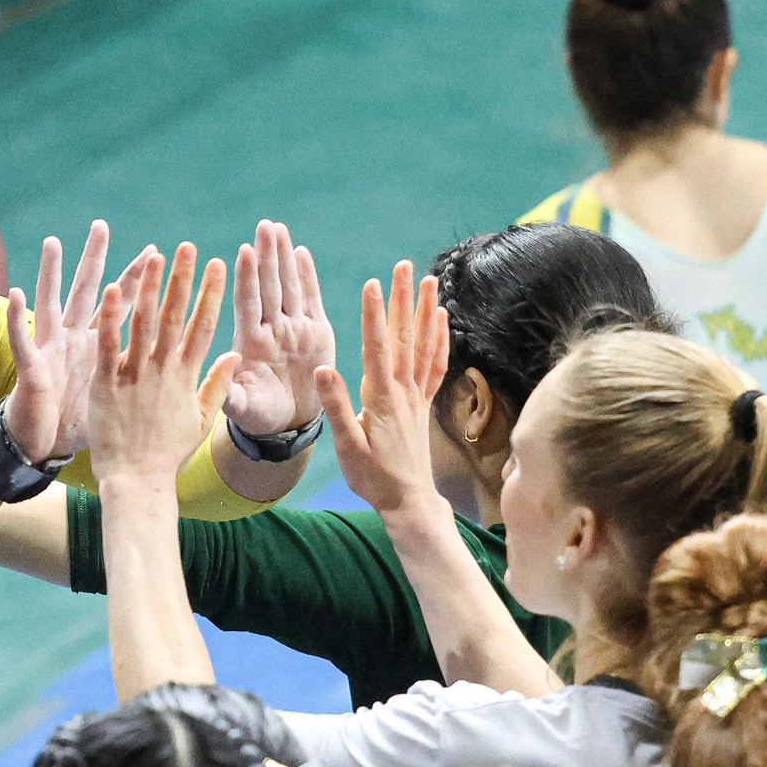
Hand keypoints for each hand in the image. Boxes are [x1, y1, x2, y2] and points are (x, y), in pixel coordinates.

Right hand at [4, 220, 148, 460]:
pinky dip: (17, 318)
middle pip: (87, 291)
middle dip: (95, 259)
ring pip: (51, 303)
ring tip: (53, 243)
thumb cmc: (82, 424)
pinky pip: (22, 340)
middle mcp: (74, 338)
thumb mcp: (119, 396)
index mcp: (99, 345)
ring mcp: (51, 349)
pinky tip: (15, 293)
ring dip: (51, 273)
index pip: (122, 305)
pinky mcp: (32, 368)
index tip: (155, 253)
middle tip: (101, 226)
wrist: (46, 446)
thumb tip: (175, 365)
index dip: (137, 280)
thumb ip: (144, 375)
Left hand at [88, 243, 239, 483]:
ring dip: (150, 288)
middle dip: (184, 280)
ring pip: (144, 323)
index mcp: (187, 376)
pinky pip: (109, 344)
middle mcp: (164, 370)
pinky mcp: (106, 383)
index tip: (220, 264)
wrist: (137, 481)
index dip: (212, 294)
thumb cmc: (167, 454)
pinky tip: (116, 289)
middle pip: (176, 317)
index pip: (204, 326)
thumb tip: (234, 354)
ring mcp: (135, 375)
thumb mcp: (201, 420)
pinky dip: (113, 317)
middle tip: (189, 247)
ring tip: (156, 255)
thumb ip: (217, 385)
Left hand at [224, 220, 335, 435]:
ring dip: (283, 257)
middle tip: (263, 225)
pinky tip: (301, 252)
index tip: (242, 251)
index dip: (247, 278)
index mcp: (250, 343)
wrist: (287, 424)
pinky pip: (311, 299)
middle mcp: (271, 329)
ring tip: (278, 228)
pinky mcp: (316, 332)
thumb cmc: (259, 416)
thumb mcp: (243, 408)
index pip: (248, 303)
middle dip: (267, 256)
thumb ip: (232, 394)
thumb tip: (223, 372)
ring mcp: (293, 328)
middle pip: (268, 286)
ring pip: (288, 286)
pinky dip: (307, 276)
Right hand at [315, 260, 448, 516]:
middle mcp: (404, 392)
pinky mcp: (424, 404)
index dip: (374, 315)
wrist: (408, 501)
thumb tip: (324, 369)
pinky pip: (436, 366)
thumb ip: (337, 407)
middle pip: (404, 338)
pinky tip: (442, 320)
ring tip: (429, 280)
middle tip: (405, 266)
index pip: (377, 349)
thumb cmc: (373, 479)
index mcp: (381, 398)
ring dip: (426, 311)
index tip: (373, 283)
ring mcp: (417, 396)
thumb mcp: (348, 448)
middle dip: (403, 300)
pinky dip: (440, 340)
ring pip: (424, 346)